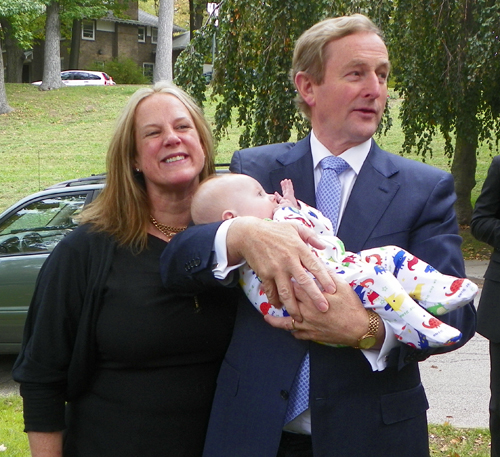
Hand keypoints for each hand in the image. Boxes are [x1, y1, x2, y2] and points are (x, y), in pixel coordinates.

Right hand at [226, 217, 335, 320]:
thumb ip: (311, 236)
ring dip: (293, 306)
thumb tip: (323, 246)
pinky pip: (271, 291)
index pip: (315, 265)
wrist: (250, 234)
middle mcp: (289, 260)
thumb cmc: (274, 230)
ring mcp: (276, 268)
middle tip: (324, 308)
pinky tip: (279, 306)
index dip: (325, 278)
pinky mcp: (264, 273)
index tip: (333, 289)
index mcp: (298, 248)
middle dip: (315, 296)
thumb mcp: (295, 227)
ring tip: (300, 317)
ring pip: (287, 291)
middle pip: (304, 282)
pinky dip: (274, 300)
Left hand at [264, 277, 383, 347]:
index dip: (286, 279)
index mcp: (312, 297)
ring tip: (266, 317)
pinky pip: (297, 334)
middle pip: (287, 302)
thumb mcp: (342, 286)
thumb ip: (327, 275)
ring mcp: (307, 325)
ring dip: (276, 320)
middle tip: (270, 291)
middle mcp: (306, 311)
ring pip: (286, 322)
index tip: (279, 274)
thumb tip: (317, 264)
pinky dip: (292, 331)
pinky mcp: (312, 335)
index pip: (293, 285)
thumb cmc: (351, 306)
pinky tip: (288, 328)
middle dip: (278, 296)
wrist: (360, 329)